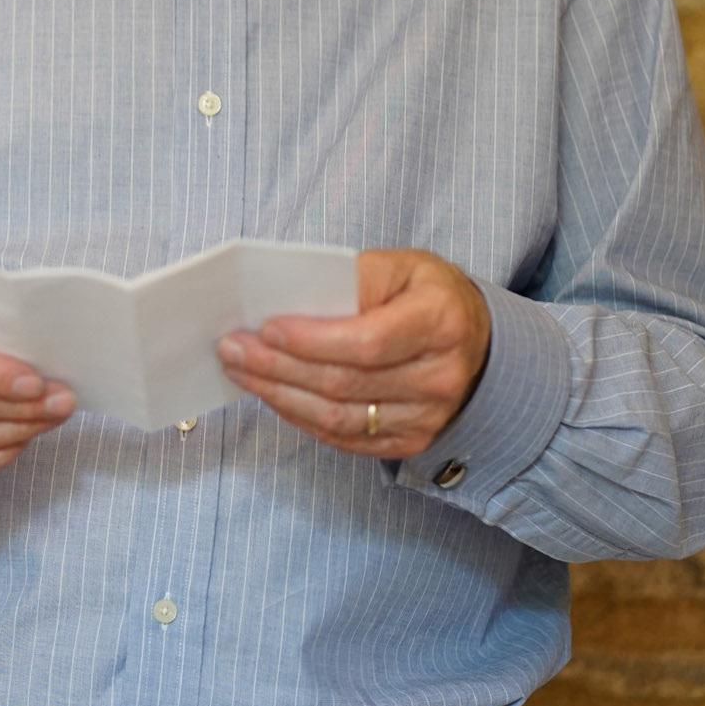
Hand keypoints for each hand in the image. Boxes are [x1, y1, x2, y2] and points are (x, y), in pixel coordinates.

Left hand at [216, 249, 490, 457]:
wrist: (473, 338)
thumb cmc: (426, 293)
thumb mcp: (400, 264)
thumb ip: (353, 277)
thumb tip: (291, 299)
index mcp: (440, 321)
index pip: (367, 342)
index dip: (311, 340)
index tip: (265, 328)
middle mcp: (439, 376)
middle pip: (345, 383)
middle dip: (277, 367)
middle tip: (231, 349)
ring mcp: (428, 416)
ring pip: (338, 418)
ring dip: (279, 395)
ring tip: (240, 371)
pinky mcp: (411, 441)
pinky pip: (345, 439)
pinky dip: (300, 417)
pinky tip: (272, 394)